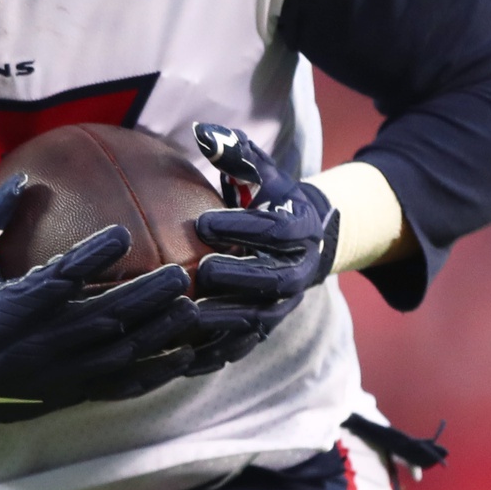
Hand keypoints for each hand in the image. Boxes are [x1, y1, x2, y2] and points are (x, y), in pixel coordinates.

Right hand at [0, 177, 201, 449]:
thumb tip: (21, 180)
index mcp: (11, 308)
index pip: (57, 278)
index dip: (90, 258)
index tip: (120, 235)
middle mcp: (39, 342)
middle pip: (103, 317)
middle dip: (145, 298)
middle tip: (181, 274)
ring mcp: (58, 373)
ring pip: (118, 354)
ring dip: (158, 333)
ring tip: (192, 310)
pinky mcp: (69, 393)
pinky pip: (118, 386)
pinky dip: (153, 373)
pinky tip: (182, 359)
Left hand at [191, 124, 340, 340]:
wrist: (309, 242)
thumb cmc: (275, 200)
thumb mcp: (264, 173)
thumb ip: (237, 152)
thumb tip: (203, 131)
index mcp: (300, 232)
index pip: (273, 230)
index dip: (241, 227)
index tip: (203, 221)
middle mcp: (297, 272)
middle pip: (269, 279)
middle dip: (236, 275)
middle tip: (200, 270)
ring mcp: (283, 305)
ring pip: (257, 318)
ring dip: (223, 320)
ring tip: (186, 315)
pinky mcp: (266, 329)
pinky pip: (242, 346)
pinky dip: (215, 354)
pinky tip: (182, 358)